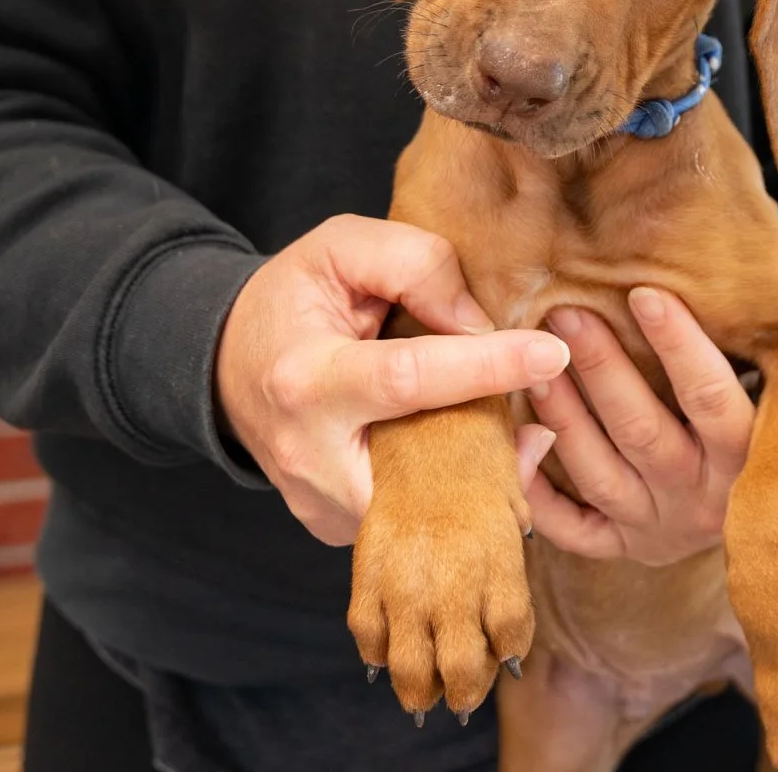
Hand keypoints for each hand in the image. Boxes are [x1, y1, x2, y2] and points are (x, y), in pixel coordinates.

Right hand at [215, 215, 566, 545]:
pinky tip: (473, 448)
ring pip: (432, 506)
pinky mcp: (336, 531)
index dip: (486, 367)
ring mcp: (320, 507)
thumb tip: (479, 323)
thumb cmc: (292, 299)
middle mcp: (310, 457)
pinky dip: (455, 488)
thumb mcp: (340, 248)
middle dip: (496, 440)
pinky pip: (416, 518)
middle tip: (539, 396)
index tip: (551, 354)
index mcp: (307, 379)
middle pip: (430, 465)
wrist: (226, 365)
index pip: (409, 378)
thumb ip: (413, 266)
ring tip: (508, 417)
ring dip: (483, 467)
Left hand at [525, 288, 777, 563]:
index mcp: (756, 464)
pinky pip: (572, 530)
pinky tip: (516, 436)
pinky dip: (538, 492)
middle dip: (603, 372)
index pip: (715, 404)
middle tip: (565, 312)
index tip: (644, 293)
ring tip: (534, 355)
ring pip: (599, 473)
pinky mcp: (623, 546)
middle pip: (644, 434)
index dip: (679, 350)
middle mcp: (704, 501)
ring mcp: (657, 527)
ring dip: (562, 415)